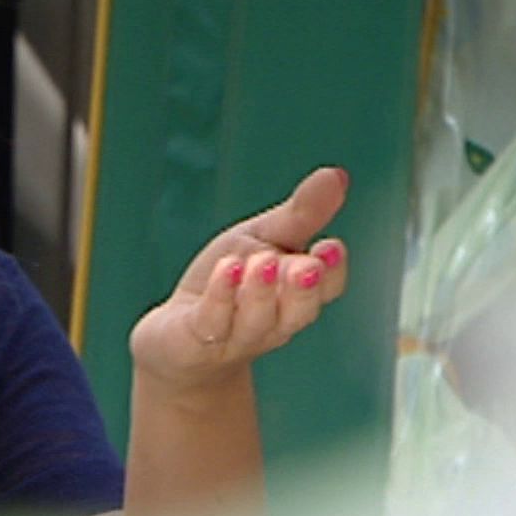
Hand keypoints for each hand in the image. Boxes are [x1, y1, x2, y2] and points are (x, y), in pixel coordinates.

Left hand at [127, 166, 349, 396]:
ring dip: (260, 291)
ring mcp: (236, 336)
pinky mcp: (198, 342)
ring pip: (256, 320)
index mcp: (295, 294)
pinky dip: (221, 297)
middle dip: (302, 289)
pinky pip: (213, 322)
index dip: (332, 270)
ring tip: (260, 261)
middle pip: (297, 310)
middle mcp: (274, 321)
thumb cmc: (230, 281)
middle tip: (306, 265)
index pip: (327, 286)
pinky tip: (227, 269)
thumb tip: (338, 174)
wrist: (177, 338)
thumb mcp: (263, 238)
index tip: (331, 246)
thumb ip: (301, 214)